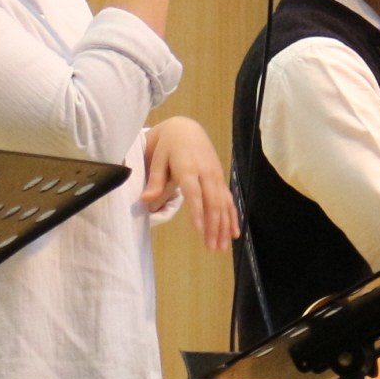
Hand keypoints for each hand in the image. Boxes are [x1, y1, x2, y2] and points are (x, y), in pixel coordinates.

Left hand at [140, 116, 238, 250]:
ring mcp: (216, 177)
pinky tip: (233, 234)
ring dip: (223, 227)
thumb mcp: (158, 159)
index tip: (198, 228)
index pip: (194, 191)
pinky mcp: (220, 180)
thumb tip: (145, 199)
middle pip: (212, 202)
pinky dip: (232, 217)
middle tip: (211, 248)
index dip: (197, 210)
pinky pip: (229, 201)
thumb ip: (155, 180)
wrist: (187, 130)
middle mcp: (206, 173)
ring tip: (220, 248)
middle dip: (213, 226)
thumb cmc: (168, 147)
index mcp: (188, 167)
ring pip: (223, 204)